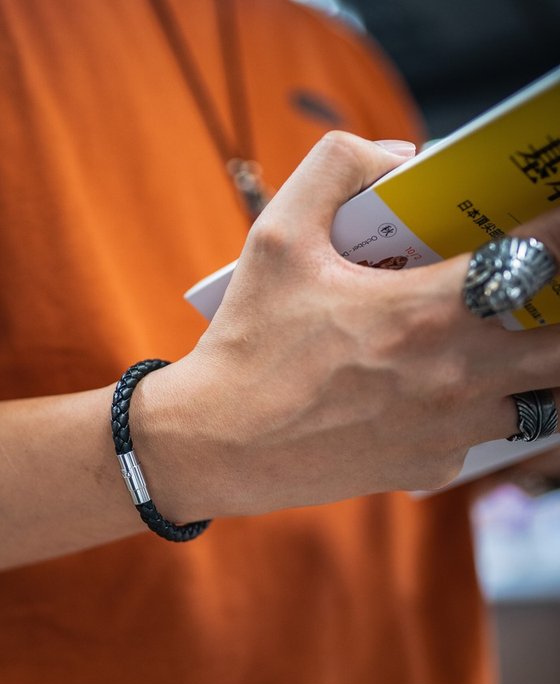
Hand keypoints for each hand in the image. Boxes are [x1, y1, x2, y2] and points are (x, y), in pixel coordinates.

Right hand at [133, 132, 559, 519]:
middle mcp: (453, 374)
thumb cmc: (246, 344)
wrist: (217, 445)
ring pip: (539, 394)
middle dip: (556, 307)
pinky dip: (476, 409)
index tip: (550, 218)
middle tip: (534, 286)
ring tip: (492, 338)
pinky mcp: (430, 468)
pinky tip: (433, 393)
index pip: (539, 256)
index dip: (556, 231)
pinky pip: (483, 435)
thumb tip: (400, 156)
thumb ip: (337, 168)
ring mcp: (448, 430)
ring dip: (529, 362)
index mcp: (423, 310)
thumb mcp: (275, 236)